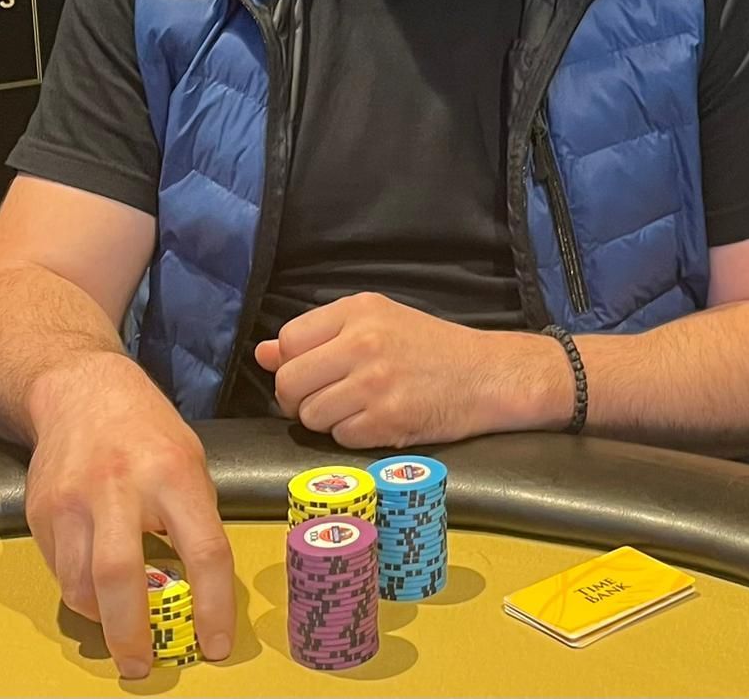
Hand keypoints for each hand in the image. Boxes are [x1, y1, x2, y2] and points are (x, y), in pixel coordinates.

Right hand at [23, 350, 234, 679]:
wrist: (81, 391)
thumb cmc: (146, 429)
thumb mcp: (190, 459)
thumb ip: (194, 518)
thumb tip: (199, 590)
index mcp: (174, 472)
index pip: (204, 550)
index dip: (214, 607)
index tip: (216, 644)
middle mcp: (121, 484)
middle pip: (122, 576)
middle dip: (133, 635)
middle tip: (144, 666)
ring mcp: (74, 498)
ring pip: (81, 585)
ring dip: (103, 618)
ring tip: (120, 626)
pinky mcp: (42, 511)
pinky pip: (60, 571)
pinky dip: (80, 590)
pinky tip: (95, 583)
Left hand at [254, 292, 570, 447]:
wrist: (486, 375)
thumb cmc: (428, 348)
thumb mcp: (375, 323)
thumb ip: (318, 336)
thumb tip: (262, 354)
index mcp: (357, 310)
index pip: (288, 341)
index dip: (290, 365)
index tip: (310, 374)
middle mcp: (362, 342)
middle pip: (290, 382)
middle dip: (297, 400)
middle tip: (322, 401)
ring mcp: (375, 382)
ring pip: (311, 415)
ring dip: (324, 421)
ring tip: (353, 411)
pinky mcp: (388, 419)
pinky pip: (340, 438)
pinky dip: (350, 437)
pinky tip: (374, 422)